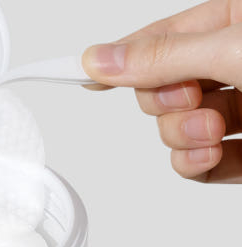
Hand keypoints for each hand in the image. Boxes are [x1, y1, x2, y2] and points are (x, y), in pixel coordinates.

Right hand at [83, 0, 241, 183]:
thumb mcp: (234, 49)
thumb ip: (164, 57)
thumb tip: (102, 60)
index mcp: (233, 22)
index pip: (158, 39)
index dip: (118, 58)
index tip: (78, 73)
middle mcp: (232, 66)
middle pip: (160, 89)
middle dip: (167, 103)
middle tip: (190, 99)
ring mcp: (238, 111)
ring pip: (173, 129)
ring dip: (182, 136)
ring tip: (211, 131)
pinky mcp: (241, 152)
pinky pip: (195, 163)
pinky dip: (193, 165)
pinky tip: (209, 157)